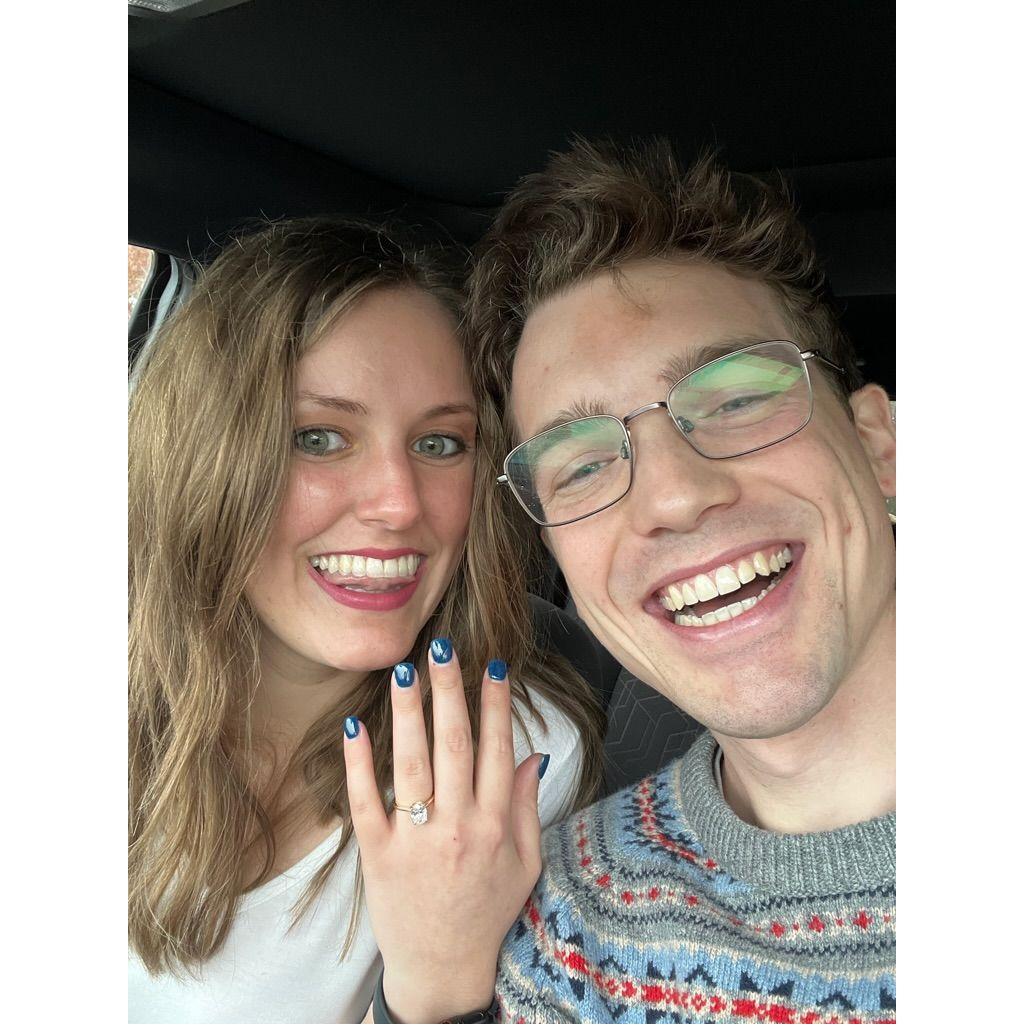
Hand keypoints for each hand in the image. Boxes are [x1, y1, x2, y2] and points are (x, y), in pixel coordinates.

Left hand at [343, 639, 547, 1023]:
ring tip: (404, 668)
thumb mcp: (525, 864)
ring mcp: (414, 839)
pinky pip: (366, 800)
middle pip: (454, 745)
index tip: (493, 666)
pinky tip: (356, 723)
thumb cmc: (487, 912)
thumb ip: (525, 808)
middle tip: (443, 647)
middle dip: (450, 691)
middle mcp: (456, 827)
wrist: (442, 968)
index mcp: (494, 826)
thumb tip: (529, 753)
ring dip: (409, 712)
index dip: (496, 705)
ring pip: (412, 763)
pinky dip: (359, 761)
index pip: (496, 750)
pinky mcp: (376, 853)